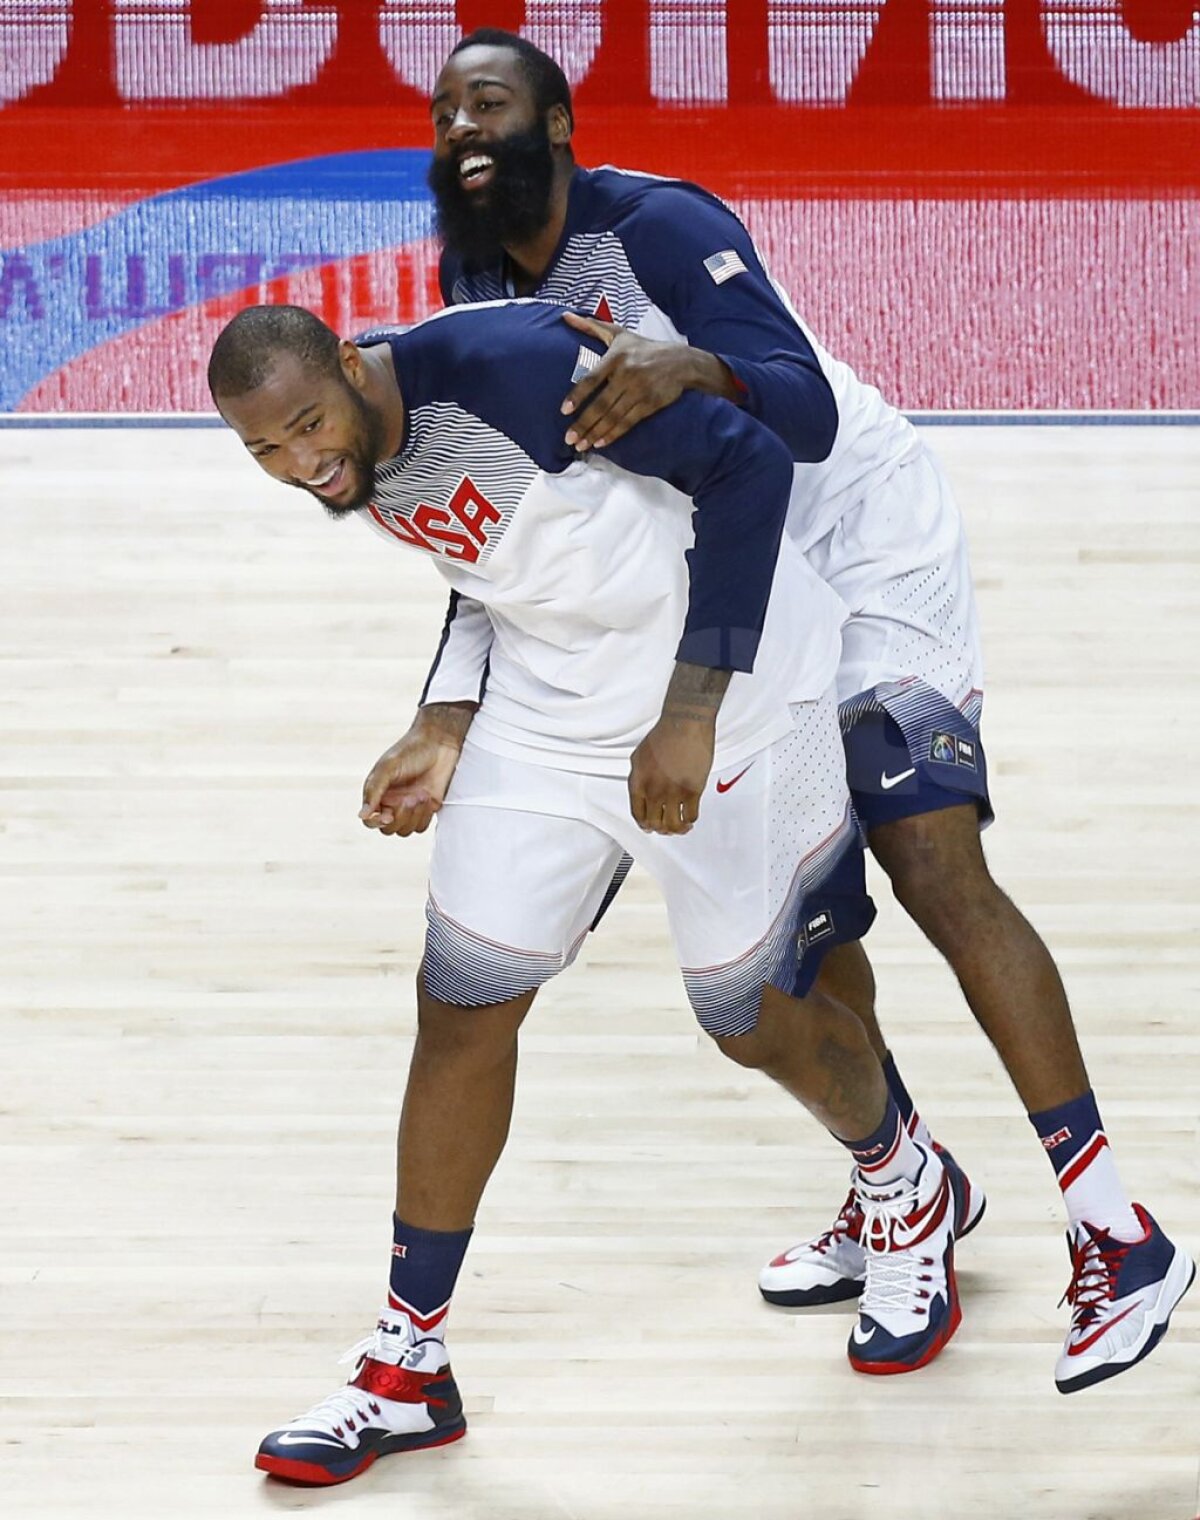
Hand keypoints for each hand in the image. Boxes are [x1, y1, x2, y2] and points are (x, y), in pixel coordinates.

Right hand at [359, 713, 466, 836]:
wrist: (439, 744)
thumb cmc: (410, 751)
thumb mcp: (388, 767)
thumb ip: (373, 791)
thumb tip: (362, 815)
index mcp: (378, 794)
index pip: (370, 820)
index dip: (377, 822)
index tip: (388, 815)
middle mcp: (391, 803)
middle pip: (388, 829)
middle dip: (400, 816)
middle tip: (410, 798)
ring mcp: (409, 808)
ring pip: (405, 830)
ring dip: (414, 816)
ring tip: (421, 794)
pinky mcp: (426, 810)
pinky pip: (421, 826)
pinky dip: (425, 816)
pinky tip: (428, 798)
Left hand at [560, 311, 691, 451]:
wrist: (682, 361)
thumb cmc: (644, 348)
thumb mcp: (619, 334)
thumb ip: (591, 326)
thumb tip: (565, 316)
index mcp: (616, 357)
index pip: (592, 379)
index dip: (577, 395)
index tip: (564, 410)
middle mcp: (627, 374)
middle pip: (601, 404)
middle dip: (583, 423)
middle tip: (569, 438)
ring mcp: (639, 391)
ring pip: (613, 416)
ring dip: (596, 433)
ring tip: (581, 445)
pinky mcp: (650, 404)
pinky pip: (628, 422)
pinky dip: (614, 434)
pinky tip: (601, 442)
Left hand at [628, 715, 714, 835]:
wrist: (685, 724)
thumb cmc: (665, 734)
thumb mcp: (640, 756)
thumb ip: (639, 776)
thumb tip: (643, 790)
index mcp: (639, 782)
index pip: (637, 813)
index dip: (644, 824)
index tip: (650, 826)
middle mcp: (654, 790)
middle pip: (654, 823)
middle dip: (661, 829)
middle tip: (667, 827)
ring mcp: (673, 793)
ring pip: (673, 825)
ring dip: (677, 830)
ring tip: (682, 827)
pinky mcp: (692, 791)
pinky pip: (690, 816)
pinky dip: (691, 820)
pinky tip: (691, 816)